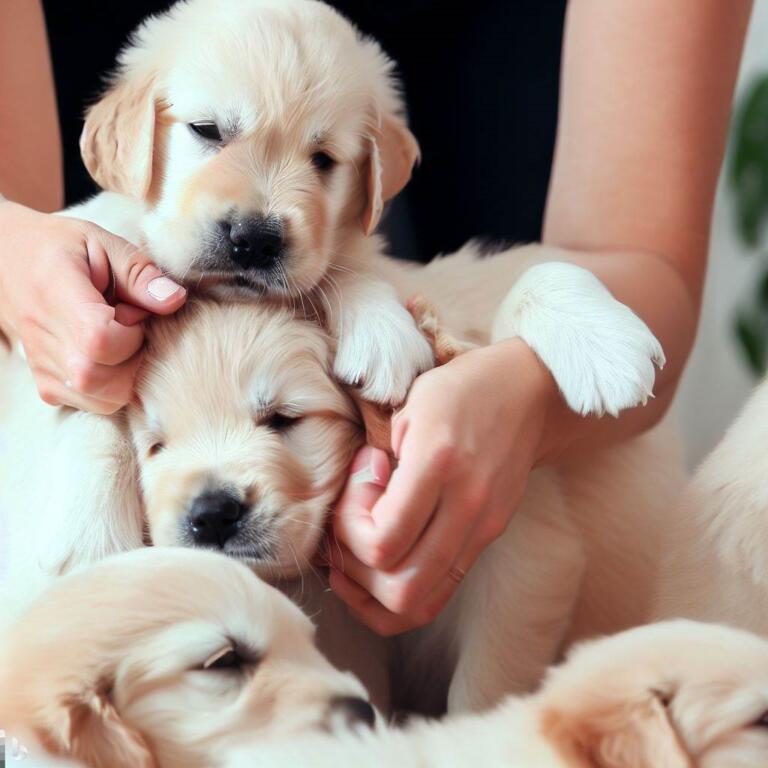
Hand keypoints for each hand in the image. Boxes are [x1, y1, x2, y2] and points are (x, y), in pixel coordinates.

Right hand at [0, 201, 185, 412]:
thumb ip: (140, 273)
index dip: (131, 331)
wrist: (9, 262)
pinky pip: (96, 404)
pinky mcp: (49, 388)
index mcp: (55, 293)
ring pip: (106, 399)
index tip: (132, 309)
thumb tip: (175, 300)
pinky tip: (110, 354)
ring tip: (120, 338)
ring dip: (128, 373)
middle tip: (130, 324)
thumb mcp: (103, 243)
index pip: (100, 342)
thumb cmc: (63, 249)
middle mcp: (42, 339)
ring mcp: (43, 369)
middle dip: (136, 356)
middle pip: (105, 380)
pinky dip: (116, 384)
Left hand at [328, 338, 555, 634]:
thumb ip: (378, 460)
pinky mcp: (488, 536)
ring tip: (358, 551)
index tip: (359, 483)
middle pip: (400, 589)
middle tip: (348, 528)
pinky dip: (402, 590)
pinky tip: (383, 564)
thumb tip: (354, 505)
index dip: (350, 526)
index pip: (382, 542)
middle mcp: (466, 506)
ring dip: (375, 589)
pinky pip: (440, 589)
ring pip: (419, 602)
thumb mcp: (410, 405)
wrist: (528, 393)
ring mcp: (483, 527)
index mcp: (439, 464)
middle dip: (357, 568)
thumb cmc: (462, 389)